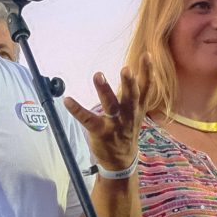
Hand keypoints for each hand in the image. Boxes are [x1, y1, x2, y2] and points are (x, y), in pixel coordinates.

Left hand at [63, 60, 148, 175]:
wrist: (121, 161)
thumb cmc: (126, 131)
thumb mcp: (136, 114)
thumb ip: (135, 95)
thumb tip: (132, 73)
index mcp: (138, 109)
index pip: (146, 89)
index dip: (148, 73)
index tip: (147, 56)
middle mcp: (129, 115)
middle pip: (131, 97)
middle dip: (129, 83)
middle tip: (126, 69)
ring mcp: (115, 124)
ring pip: (111, 106)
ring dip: (105, 90)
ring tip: (98, 75)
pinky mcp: (100, 132)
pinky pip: (88, 119)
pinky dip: (77, 109)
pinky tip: (68, 100)